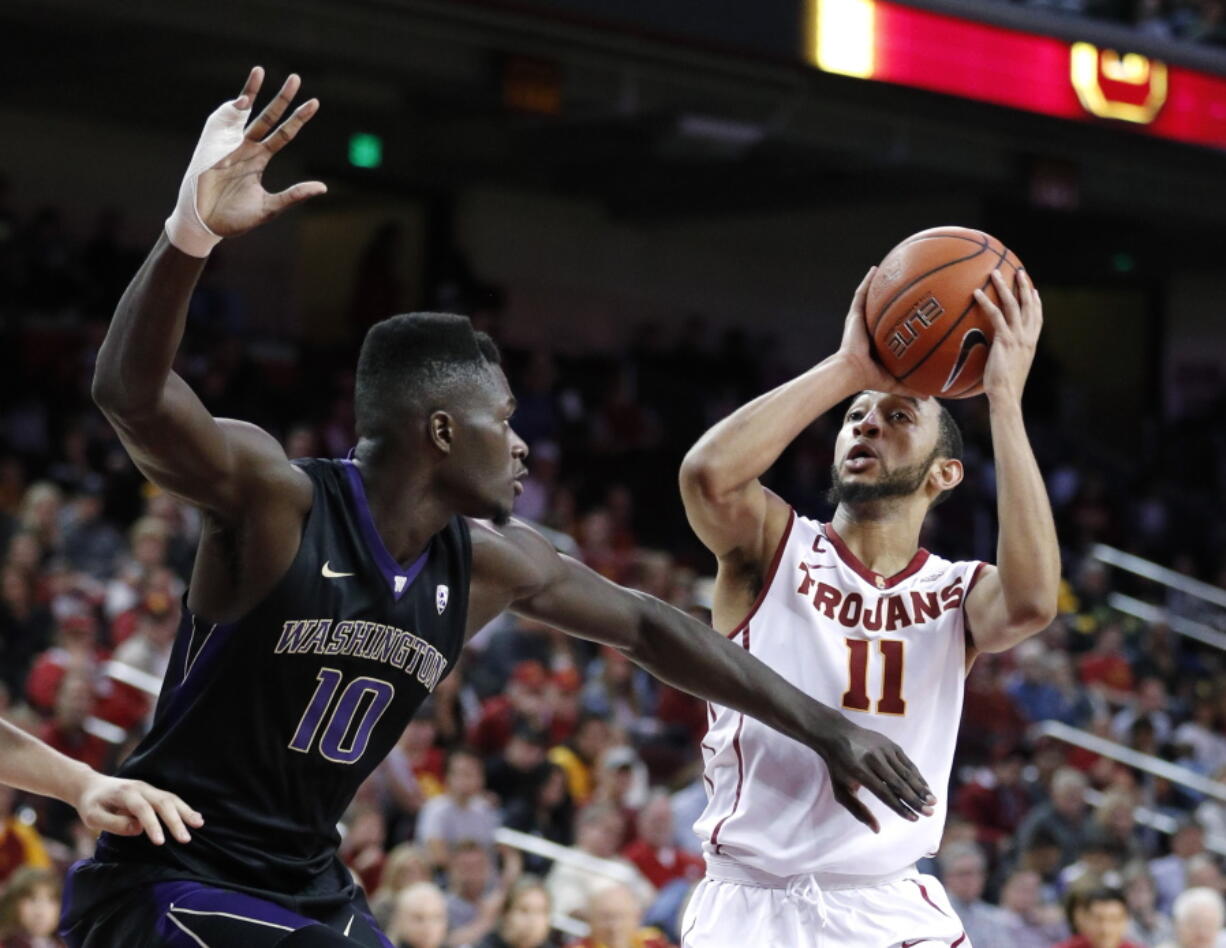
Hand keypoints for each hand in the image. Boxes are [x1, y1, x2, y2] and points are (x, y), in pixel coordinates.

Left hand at [76, 773, 202, 845]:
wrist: (91, 785)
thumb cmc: (91, 804)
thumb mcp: (92, 817)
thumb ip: (113, 824)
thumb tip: (138, 829)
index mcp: (125, 793)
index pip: (142, 809)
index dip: (153, 825)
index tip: (160, 842)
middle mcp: (141, 788)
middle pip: (163, 802)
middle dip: (176, 821)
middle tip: (185, 839)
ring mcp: (149, 788)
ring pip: (171, 798)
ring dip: (185, 812)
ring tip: (199, 824)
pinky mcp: (153, 792)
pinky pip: (172, 799)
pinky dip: (184, 808)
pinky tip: (196, 817)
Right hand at [195, 68, 326, 237]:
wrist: (203, 225)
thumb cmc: (234, 218)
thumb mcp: (270, 207)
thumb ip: (294, 195)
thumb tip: (323, 187)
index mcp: (259, 160)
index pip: (283, 134)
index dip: (298, 119)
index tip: (314, 103)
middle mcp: (245, 148)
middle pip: (267, 117)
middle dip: (281, 99)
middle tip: (296, 78)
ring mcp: (228, 145)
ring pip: (243, 113)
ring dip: (250, 92)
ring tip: (260, 71)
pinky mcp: (211, 147)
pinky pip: (220, 122)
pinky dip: (230, 110)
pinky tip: (242, 101)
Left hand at [817, 717, 935, 832]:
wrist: (838, 735)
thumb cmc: (839, 768)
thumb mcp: (841, 790)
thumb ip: (857, 810)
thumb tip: (876, 829)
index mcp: (859, 771)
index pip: (883, 792)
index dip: (900, 807)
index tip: (914, 819)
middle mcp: (873, 759)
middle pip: (898, 783)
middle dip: (915, 800)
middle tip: (929, 813)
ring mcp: (883, 750)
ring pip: (906, 772)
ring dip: (921, 789)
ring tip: (933, 803)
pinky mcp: (891, 745)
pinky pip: (907, 763)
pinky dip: (918, 776)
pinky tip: (926, 788)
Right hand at [836, 268, 922, 397]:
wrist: (851, 372)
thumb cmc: (870, 378)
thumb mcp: (897, 382)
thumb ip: (913, 387)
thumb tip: (932, 397)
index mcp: (881, 342)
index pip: (894, 325)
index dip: (903, 316)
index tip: (917, 307)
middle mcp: (872, 328)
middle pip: (884, 308)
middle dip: (893, 295)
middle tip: (909, 283)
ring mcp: (862, 320)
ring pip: (872, 297)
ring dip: (879, 284)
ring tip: (890, 269)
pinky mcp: (854, 316)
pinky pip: (861, 295)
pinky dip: (867, 282)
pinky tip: (875, 269)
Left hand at [974, 269, 1041, 402]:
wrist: (1006, 395)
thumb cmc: (1004, 387)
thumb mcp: (1009, 368)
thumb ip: (1006, 356)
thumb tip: (994, 354)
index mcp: (1030, 343)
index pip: (1037, 318)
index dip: (1036, 303)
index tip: (1034, 290)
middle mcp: (1027, 337)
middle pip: (1028, 305)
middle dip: (1024, 286)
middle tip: (1020, 271)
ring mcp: (1018, 337)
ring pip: (1013, 305)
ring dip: (1004, 286)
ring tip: (995, 273)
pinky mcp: (1005, 340)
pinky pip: (995, 316)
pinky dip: (986, 302)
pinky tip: (976, 293)